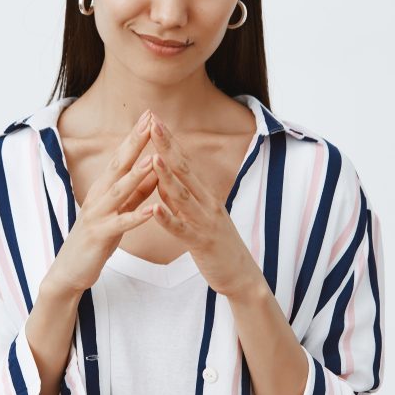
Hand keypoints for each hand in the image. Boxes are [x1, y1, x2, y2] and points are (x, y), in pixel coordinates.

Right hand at [46, 109, 160, 295]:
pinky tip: (150, 210)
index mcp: (104, 188)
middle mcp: (98, 196)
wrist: (70, 269)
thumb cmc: (96, 238)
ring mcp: (97, 215)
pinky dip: (135, 217)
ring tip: (154, 159)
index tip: (150, 115)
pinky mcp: (100, 236)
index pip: (122, 156)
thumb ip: (136, 191)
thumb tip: (154, 169)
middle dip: (135, 143)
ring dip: (137, 175)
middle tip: (150, 121)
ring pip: (119, 192)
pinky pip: (120, 225)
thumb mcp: (118, 210)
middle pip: (119, 165)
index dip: (135, 136)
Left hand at [147, 113, 264, 300]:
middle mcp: (206, 202)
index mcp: (204, 194)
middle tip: (153, 124)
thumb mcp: (200, 213)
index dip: (170, 140)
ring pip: (183, 196)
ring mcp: (204, 222)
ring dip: (167, 177)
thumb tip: (162, 175)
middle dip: (167, 146)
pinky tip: (154, 209)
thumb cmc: (216, 243)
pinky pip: (182, 229)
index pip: (185, 161)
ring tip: (152, 158)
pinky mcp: (200, 243)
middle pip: (184, 170)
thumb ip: (182, 195)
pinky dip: (168, 218)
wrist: (241, 275)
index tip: (155, 119)